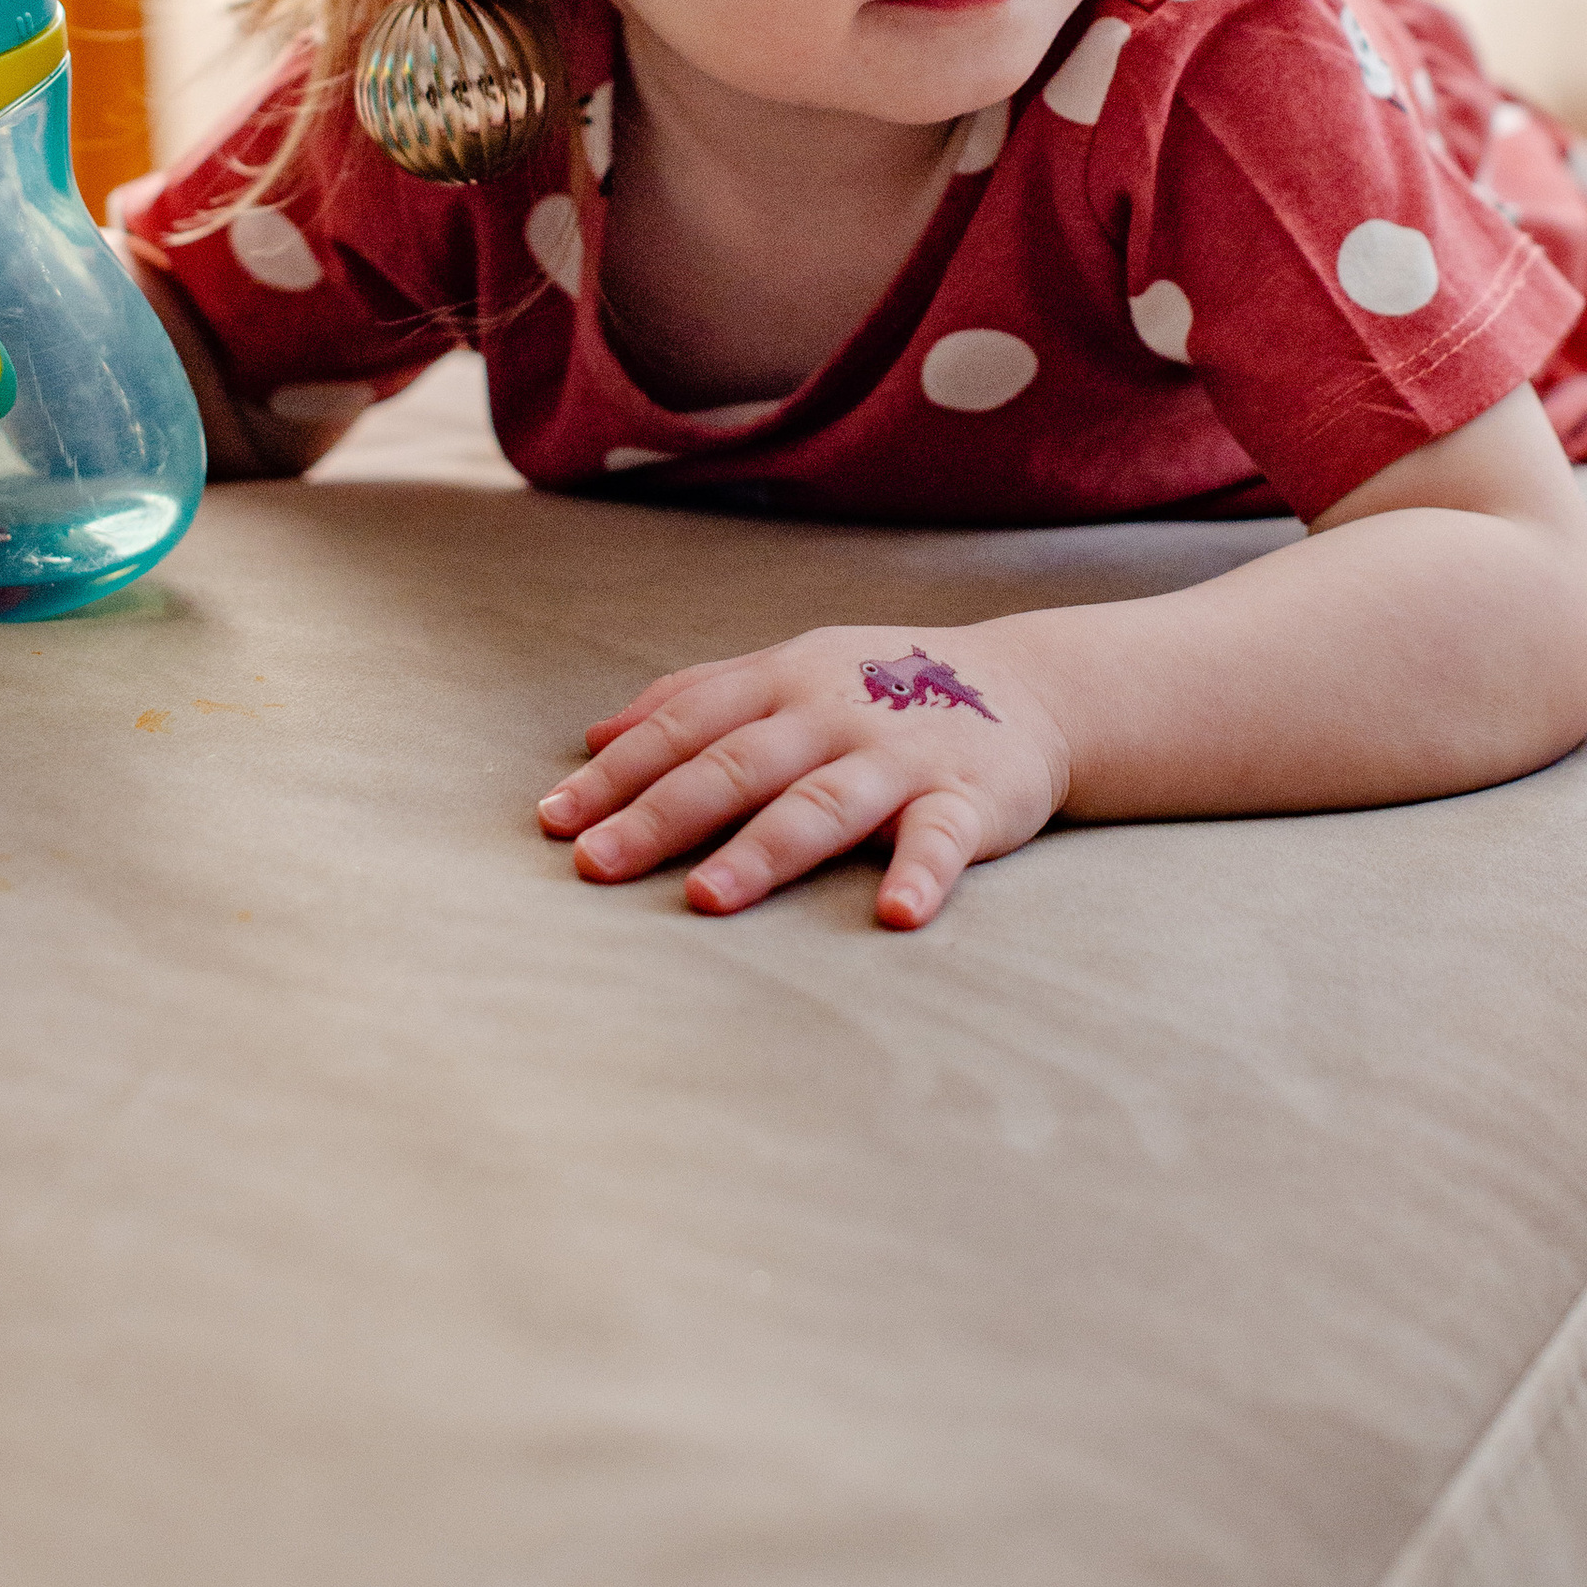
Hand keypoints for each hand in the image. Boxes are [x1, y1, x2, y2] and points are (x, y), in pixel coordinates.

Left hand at [537, 625, 1069, 927]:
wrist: (1032, 686)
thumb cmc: (882, 687)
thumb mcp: (789, 672)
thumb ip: (695, 697)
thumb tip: (594, 735)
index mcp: (781, 681)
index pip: (684, 725)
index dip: (617, 773)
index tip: (553, 822)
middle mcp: (832, 712)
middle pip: (737, 765)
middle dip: (662, 815)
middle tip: (596, 864)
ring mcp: (901, 754)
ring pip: (824, 802)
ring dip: (765, 850)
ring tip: (709, 899)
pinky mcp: (970, 796)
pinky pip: (943, 838)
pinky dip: (923, 874)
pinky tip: (898, 915)